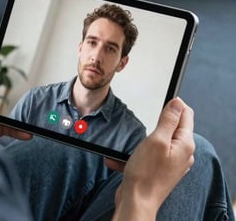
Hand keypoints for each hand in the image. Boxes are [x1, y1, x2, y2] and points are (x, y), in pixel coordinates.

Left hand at [0, 38, 31, 141]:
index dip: (8, 63)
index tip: (24, 55)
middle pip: (9, 87)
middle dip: (22, 85)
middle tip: (37, 80)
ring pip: (15, 107)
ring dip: (26, 109)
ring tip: (38, 107)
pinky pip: (14, 128)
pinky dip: (22, 130)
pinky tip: (30, 131)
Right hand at [106, 98, 194, 219]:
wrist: (136, 202)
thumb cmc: (145, 173)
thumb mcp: (156, 140)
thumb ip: (169, 120)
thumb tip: (178, 103)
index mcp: (185, 144)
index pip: (186, 114)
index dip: (173, 105)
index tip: (158, 104)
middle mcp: (181, 153)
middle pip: (171, 127)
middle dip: (153, 124)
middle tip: (141, 132)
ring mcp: (171, 162)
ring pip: (156, 140)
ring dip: (139, 142)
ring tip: (128, 149)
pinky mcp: (159, 169)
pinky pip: (147, 154)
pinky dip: (134, 154)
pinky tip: (119, 160)